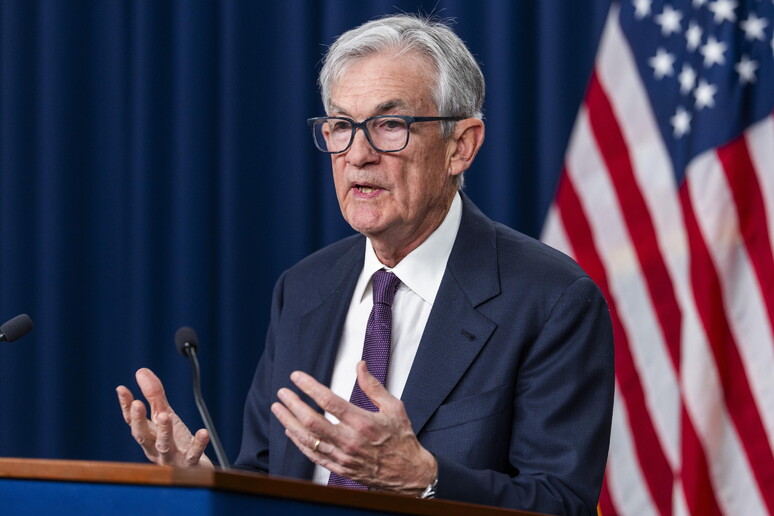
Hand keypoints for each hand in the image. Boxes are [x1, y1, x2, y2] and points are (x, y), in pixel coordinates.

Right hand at [116, 368, 212, 467]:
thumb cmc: (177, 442)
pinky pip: (193, 455)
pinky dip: (198, 445)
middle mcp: (155, 449)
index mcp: (148, 436)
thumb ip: (154, 395)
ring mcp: (172, 458)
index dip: (126, 406)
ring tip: (166, 415)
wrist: (196, 471)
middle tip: (137, 404)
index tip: (121, 389)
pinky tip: (203, 432)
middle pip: (143, 436)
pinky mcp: (189, 465)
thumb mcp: (166, 415)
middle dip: (139, 421)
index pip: (132, 421)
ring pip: (164, 446)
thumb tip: (141, 371)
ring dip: (164, 431)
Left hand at [271, 361, 436, 495]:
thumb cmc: (402, 440)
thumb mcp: (394, 407)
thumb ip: (373, 386)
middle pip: (312, 421)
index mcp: (363, 422)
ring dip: (289, 422)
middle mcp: (350, 441)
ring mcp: (343, 456)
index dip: (309, 387)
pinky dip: (299, 443)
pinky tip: (290, 431)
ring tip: (278, 408)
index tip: (297, 377)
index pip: (329, 401)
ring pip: (308, 439)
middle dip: (293, 404)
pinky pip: (313, 455)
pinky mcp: (340, 468)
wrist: (408, 474)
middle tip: (283, 392)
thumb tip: (360, 366)